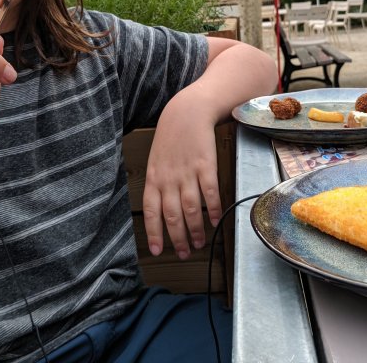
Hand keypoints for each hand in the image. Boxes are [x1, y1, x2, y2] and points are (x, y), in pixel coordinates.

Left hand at [142, 112, 221, 259]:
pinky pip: (209, 193)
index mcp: (154, 178)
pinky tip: (215, 220)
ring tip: (199, 242)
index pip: (151, 212)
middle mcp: (169, 179)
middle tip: (185, 253)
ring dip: (196, 230)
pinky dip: (212, 209)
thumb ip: (158, 184)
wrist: (186, 113)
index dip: (154, 233)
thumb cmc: (171, 138)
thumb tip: (162, 208)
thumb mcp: (156, 161)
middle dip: (178, 239)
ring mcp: (187, 173)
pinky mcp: (206, 166)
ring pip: (191, 209)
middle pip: (172, 216)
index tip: (157, 251)